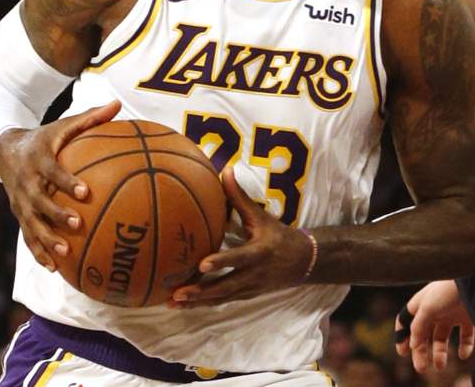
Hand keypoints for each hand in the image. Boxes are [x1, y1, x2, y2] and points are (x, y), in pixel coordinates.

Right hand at [0, 101, 120, 270]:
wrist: (5, 150)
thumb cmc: (45, 138)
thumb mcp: (63, 125)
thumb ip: (90, 118)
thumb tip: (118, 105)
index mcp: (39, 160)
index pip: (53, 172)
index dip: (67, 182)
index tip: (86, 191)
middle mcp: (26, 183)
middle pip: (40, 202)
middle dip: (57, 214)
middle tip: (78, 224)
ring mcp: (21, 202)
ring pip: (31, 224)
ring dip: (46, 239)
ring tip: (65, 252)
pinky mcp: (19, 215)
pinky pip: (27, 236)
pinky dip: (38, 252)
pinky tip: (55, 268)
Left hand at [169, 166, 312, 307]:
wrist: (303, 262)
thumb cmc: (278, 235)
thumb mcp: (262, 217)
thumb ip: (240, 197)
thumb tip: (225, 170)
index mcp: (259, 252)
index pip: (239, 258)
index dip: (222, 262)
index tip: (202, 264)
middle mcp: (254, 274)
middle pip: (225, 286)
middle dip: (201, 292)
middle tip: (176, 293)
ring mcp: (249, 288)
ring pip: (220, 298)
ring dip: (196, 302)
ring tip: (171, 302)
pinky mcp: (245, 296)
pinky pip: (222, 302)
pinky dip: (202, 305)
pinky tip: (181, 305)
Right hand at [395, 280, 474, 372]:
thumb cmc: (448, 289)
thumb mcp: (428, 307)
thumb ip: (418, 326)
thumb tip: (413, 344)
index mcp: (422, 302)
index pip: (407, 319)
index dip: (402, 335)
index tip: (403, 352)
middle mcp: (436, 308)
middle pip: (424, 333)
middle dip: (421, 351)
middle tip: (420, 368)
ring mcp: (453, 312)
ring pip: (442, 337)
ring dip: (440, 353)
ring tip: (440, 366)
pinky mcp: (469, 316)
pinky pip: (466, 336)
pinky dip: (465, 347)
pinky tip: (463, 355)